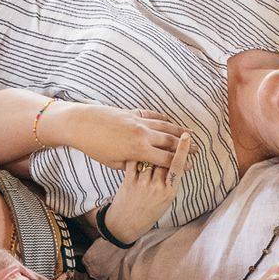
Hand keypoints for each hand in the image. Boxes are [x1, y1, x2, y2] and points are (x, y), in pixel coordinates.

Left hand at [60, 102, 188, 169]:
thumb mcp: (113, 163)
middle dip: (185, 147)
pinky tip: (170, 120)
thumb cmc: (94, 147)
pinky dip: (163, 118)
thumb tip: (145, 166)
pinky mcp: (132, 112)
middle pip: (170, 141)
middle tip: (198, 150)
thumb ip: (132, 165)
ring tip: (191, 134)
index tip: (190, 167)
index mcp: (138, 150)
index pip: (165, 159)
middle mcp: (142, 134)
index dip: (179, 164)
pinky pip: (153, 115)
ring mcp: (138, 121)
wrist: (81, 124)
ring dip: (179, 130)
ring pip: (165, 125)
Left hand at [102, 131, 193, 243]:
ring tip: (156, 133)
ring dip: (154, 144)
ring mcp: (141, 183)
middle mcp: (156, 186)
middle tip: (174, 129)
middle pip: (165, 157)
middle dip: (172, 141)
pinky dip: (137, 151)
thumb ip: (169, 182)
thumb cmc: (147, 213)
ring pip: (150, 157)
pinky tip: (139, 140)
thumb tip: (176, 164)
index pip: (177, 165)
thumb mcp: (165, 201)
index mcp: (168, 191)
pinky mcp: (128, 181)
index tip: (188, 136)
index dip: (183, 149)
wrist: (125, 225)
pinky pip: (134, 162)